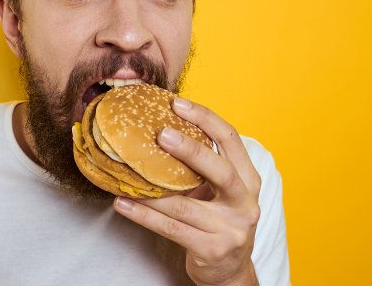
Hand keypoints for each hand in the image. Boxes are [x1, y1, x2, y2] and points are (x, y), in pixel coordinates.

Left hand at [113, 97, 261, 285]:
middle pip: (219, 170)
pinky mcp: (212, 250)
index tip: (177, 104)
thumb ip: (202, 166)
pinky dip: (144, 215)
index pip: (231, 139)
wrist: (231, 272)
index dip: (205, 118)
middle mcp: (245, 203)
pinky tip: (123, 203)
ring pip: (185, 204)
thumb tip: (158, 129)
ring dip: (152, 189)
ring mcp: (230, 229)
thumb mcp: (222, 192)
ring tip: (127, 174)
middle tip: (162, 134)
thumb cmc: (219, 221)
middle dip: (190, 150)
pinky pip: (171, 229)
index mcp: (248, 180)